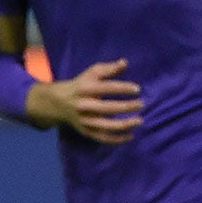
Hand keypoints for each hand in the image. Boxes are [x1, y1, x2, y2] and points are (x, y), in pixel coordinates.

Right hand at [27, 57, 142, 144]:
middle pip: (108, 108)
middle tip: (141, 104)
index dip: (123, 88)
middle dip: (127, 107)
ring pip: (107, 126)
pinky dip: (118, 140)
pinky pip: (103, 138)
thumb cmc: (81, 85)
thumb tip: (125, 63)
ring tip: (139, 120)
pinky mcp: (86, 132)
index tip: (137, 89)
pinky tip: (131, 136)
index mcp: (86, 88)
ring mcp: (85, 120)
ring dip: (125, 125)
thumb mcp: (92, 73)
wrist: (59, 103)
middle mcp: (84, 105)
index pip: (107, 88)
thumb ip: (109, 68)